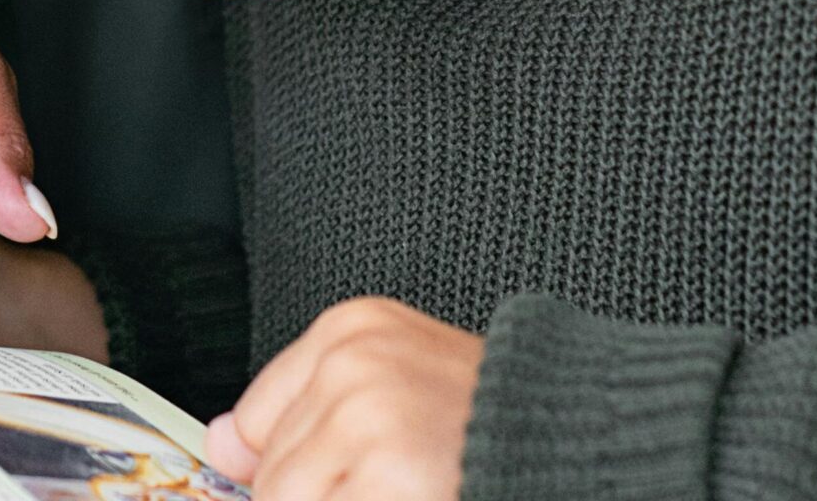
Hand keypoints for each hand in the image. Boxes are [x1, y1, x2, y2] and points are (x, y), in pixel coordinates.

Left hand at [205, 298, 480, 500]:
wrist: (595, 434)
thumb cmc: (499, 419)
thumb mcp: (393, 381)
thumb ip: (307, 408)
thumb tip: (221, 448)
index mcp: (349, 333)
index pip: (253, 424)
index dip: (274, 476)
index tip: (299, 488)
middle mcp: (352, 367)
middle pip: (274, 480)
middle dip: (319, 499)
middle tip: (383, 485)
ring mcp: (372, 424)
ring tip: (403, 489)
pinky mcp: (394, 480)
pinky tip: (410, 497)